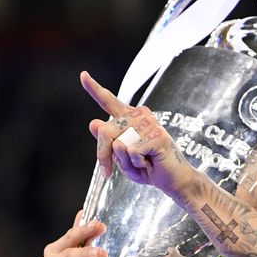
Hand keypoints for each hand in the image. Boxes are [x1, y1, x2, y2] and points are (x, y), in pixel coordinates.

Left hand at [80, 71, 190, 195]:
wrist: (174, 180)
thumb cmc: (149, 169)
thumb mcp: (122, 157)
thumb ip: (109, 142)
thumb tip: (93, 123)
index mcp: (130, 118)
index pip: (109, 101)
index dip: (94, 89)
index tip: (83, 75)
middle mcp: (139, 115)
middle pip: (105, 131)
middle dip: (104, 155)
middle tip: (107, 172)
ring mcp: (149, 123)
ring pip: (118, 145)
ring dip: (126, 163)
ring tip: (143, 164)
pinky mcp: (156, 135)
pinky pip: (132, 152)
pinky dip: (137, 164)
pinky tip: (151, 163)